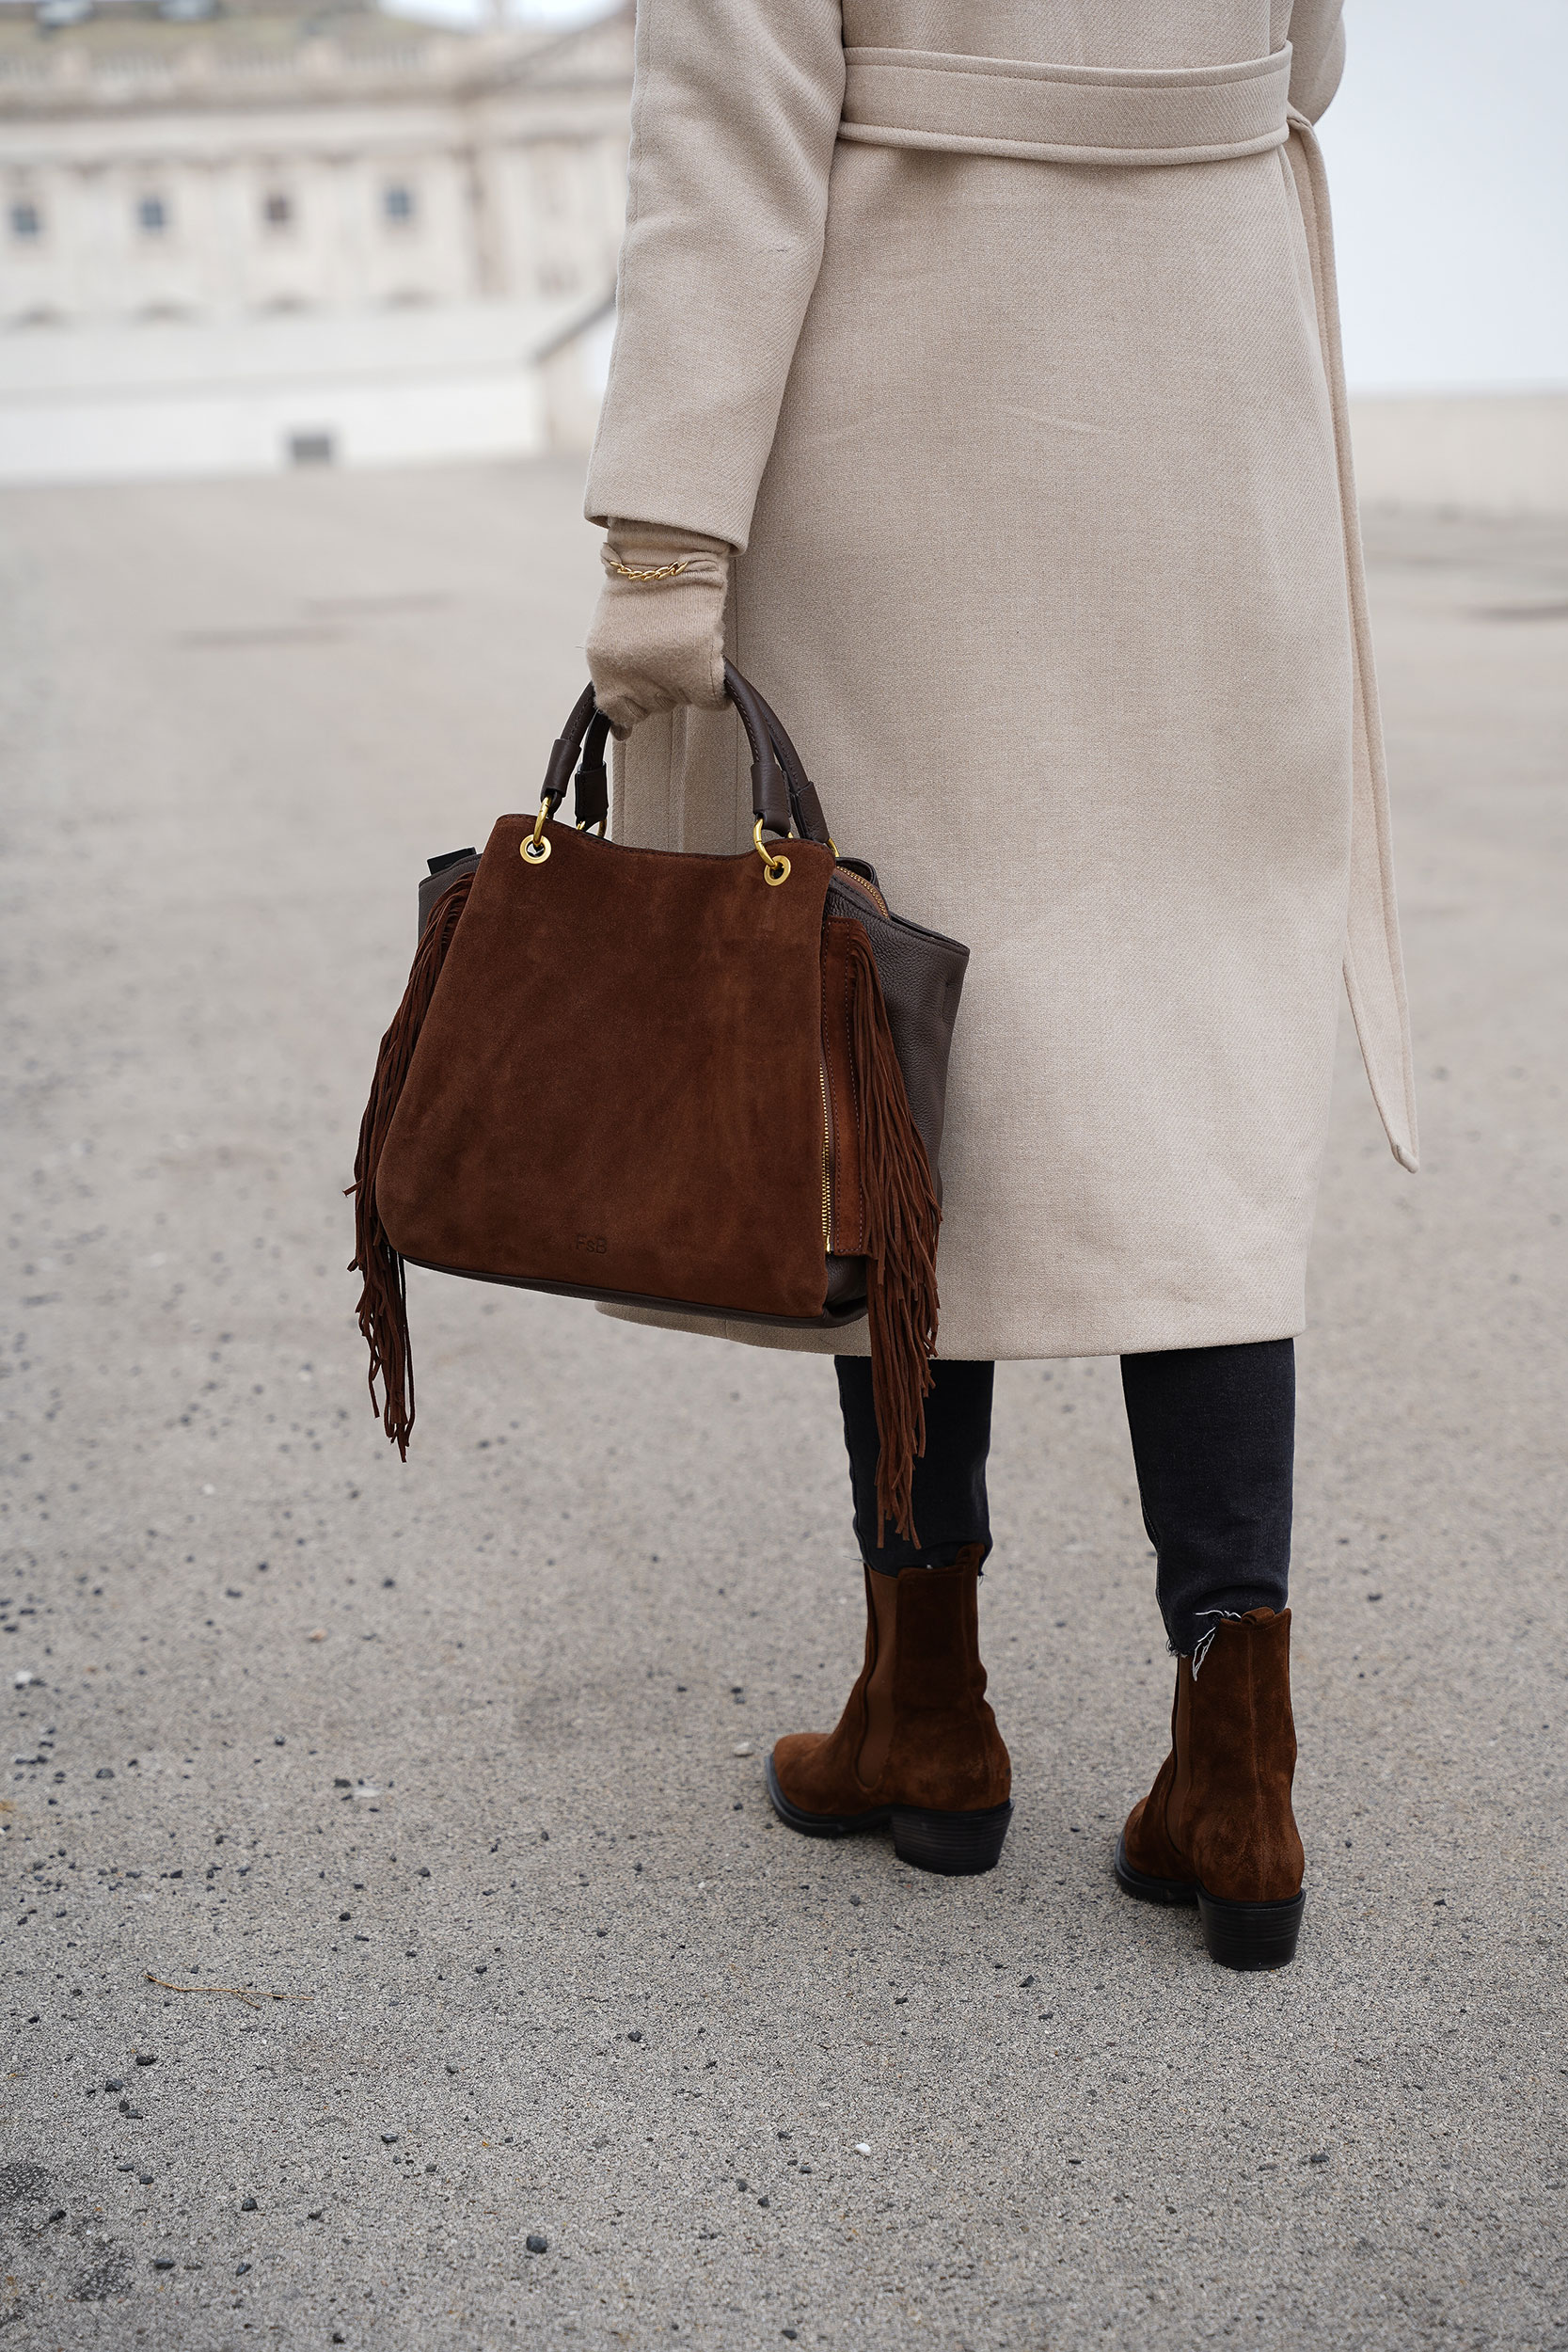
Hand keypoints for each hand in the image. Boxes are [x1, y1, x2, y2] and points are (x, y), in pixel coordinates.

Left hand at [586, 521, 731, 737]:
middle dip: (661, 683)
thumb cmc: (638, 593)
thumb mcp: (611, 638)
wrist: (667, 555)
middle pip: (655, 707)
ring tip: (681, 638)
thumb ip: (614, 681)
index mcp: (605, 674)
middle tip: (665, 644)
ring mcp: (667, 678)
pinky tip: (706, 653)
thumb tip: (622, 734)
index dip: (634, 700)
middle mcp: (632, 681)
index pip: (620, 715)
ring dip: (686, 678)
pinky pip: (712, 699)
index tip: (644, 684)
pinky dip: (713, 685)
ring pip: (683, 700)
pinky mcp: (700, 672)